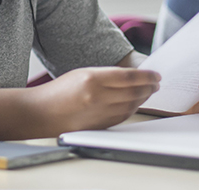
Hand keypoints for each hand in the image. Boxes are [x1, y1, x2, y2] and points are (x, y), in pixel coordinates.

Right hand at [30, 66, 159, 133]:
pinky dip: (133, 108)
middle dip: (149, 87)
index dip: (146, 76)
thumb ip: (106, 75)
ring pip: (131, 105)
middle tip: (156, 83)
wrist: (42, 112)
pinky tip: (136, 103)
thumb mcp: (82, 74)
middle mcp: (98, 97)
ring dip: (143, 98)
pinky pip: (123, 116)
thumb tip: (132, 78)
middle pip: (133, 92)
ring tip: (149, 92)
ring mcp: (99, 113)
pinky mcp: (100, 125)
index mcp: (92, 79)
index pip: (129, 77)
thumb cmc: (59, 91)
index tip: (156, 75)